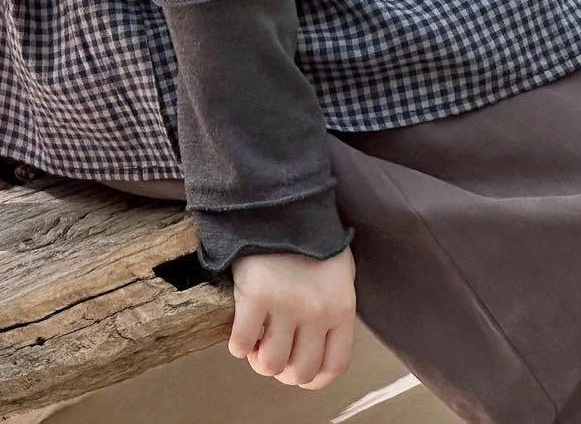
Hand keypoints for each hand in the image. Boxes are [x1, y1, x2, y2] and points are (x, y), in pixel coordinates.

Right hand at [228, 245, 355, 388]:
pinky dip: (238, 345)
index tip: (299, 372)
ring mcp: (285, 306)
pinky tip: (240, 333)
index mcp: (341, 307)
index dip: (314, 379)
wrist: (278, 202)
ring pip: (271, 364)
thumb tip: (319, 344)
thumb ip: (333, 307)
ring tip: (256, 344)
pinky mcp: (255, 296)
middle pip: (300, 371)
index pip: (334, 366)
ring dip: (260, 360)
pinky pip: (242, 343)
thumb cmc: (308, 236)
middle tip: (272, 354)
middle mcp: (317, 313)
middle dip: (284, 371)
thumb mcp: (336, 271)